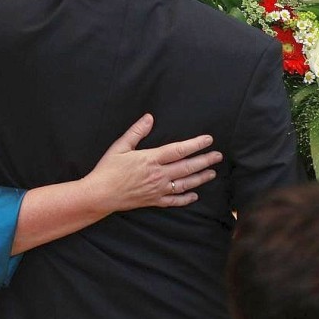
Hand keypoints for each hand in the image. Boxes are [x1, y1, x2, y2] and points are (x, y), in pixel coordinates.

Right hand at [84, 114, 221, 210]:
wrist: (100, 195)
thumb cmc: (108, 169)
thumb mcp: (120, 146)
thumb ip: (136, 131)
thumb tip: (149, 117)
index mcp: (150, 159)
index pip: (178, 150)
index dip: (195, 144)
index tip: (208, 140)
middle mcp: (158, 175)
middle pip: (187, 167)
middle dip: (204, 161)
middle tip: (218, 156)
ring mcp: (157, 189)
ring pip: (184, 184)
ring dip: (200, 178)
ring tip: (212, 173)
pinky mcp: (153, 201)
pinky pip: (174, 201)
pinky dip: (186, 198)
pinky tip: (194, 195)